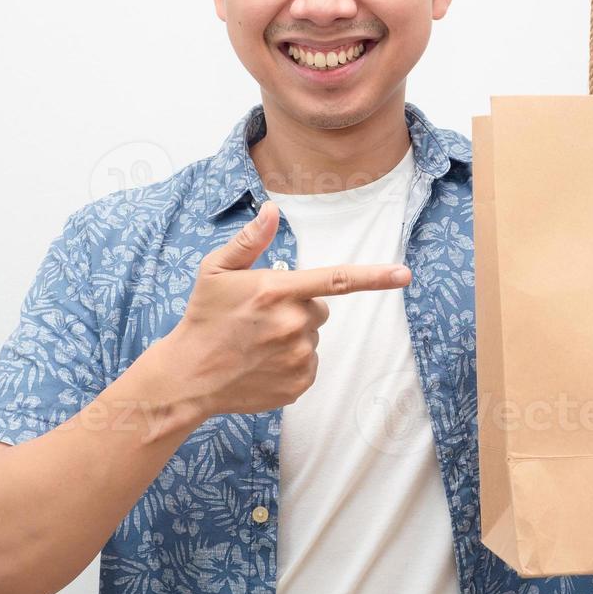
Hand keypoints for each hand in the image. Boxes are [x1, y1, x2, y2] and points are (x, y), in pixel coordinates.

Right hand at [151, 200, 411, 418]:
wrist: (188, 376)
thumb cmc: (203, 318)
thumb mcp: (216, 270)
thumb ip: (250, 241)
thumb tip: (271, 209)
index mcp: (277, 291)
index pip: (336, 280)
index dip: (375, 277)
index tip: (404, 274)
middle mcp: (293, 324)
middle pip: (319, 308)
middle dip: (299, 308)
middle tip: (261, 317)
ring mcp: (297, 357)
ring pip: (312, 337)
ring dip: (293, 336)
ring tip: (257, 343)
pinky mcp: (298, 384)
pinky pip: (308, 365)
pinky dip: (291, 362)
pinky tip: (262, 362)